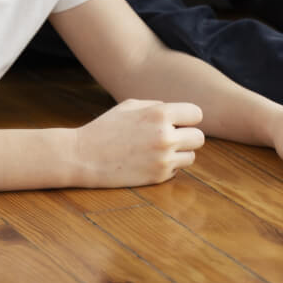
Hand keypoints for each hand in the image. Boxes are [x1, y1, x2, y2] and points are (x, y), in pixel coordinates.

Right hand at [73, 99, 203, 187]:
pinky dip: (168, 166)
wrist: (83, 156)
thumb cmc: (106, 127)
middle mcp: (165, 136)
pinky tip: (149, 161)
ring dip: (180, 152)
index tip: (178, 120)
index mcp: (160, 113)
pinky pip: (177, 170)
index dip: (188, 117)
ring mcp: (163, 159)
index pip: (196, 114)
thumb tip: (179, 113)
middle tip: (171, 136)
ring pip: (191, 156)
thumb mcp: (131, 105)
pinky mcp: (158, 177)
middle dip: (187, 136)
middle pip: (199, 137)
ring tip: (160, 149)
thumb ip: (158, 106)